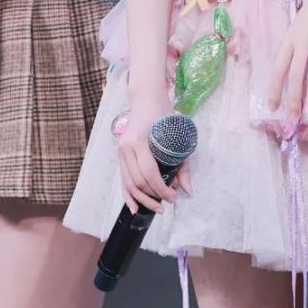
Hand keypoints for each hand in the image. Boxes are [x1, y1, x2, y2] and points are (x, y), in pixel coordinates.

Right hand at [117, 92, 192, 214]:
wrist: (146, 98)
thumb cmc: (164, 114)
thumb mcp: (177, 136)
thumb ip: (183, 164)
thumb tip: (188, 191)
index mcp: (140, 140)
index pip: (149, 174)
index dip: (161, 190)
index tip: (174, 198)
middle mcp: (127, 147)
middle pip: (138, 182)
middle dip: (152, 197)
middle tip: (167, 205)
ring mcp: (121, 151)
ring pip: (128, 184)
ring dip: (142, 200)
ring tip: (155, 209)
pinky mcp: (120, 154)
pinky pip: (122, 180)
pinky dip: (128, 195)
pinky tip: (134, 209)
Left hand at [268, 0, 307, 121]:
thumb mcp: (298, 27)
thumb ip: (295, 48)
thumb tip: (291, 73)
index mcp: (290, 39)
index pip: (278, 68)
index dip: (274, 89)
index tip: (273, 108)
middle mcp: (302, 41)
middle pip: (294, 74)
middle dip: (293, 98)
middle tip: (293, 117)